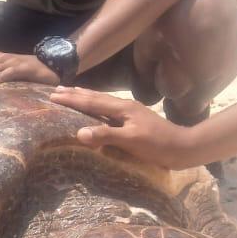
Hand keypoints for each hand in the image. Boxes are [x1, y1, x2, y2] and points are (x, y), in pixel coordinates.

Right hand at [48, 86, 198, 168]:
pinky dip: (96, 106)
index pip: (91, 102)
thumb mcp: (131, 140)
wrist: (184, 148)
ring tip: (73, 92)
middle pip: (95, 97)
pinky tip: (97, 109)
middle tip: (56, 89)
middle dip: (76, 93)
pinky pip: (108, 109)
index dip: (72, 99)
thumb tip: (79, 132)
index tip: (53, 95)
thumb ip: (106, 135)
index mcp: (122, 108)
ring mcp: (130, 113)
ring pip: (102, 101)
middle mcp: (125, 106)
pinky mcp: (133, 121)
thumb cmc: (158, 145)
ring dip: (86, 96)